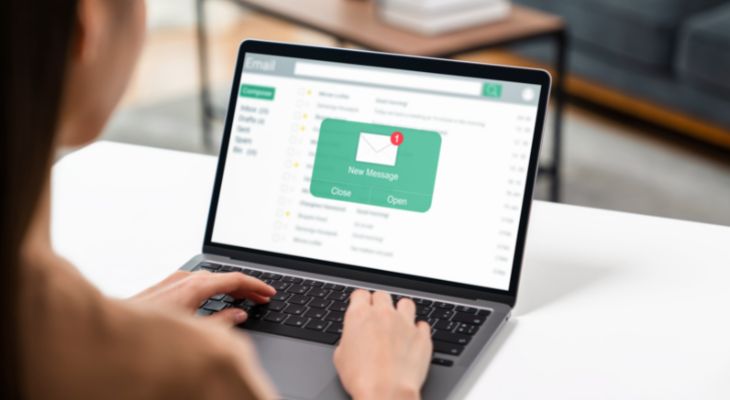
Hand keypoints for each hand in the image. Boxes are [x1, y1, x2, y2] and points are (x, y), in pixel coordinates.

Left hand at [130, 270, 275, 324]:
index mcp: (195, 286)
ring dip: (228, 288)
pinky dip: (212, 289)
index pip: (235, 279)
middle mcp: (184, 278)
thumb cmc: (148, 336)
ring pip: (209, 278)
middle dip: (245, 287)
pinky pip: (195, 282)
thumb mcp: (194, 332)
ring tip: (243, 299)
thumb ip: (222, 321)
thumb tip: (239, 314)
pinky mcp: (163, 286)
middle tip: (262, 298)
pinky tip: (213, 299)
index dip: (256, 286)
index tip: (269, 293)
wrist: (111, 335)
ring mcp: (172, 280)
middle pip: (224, 277)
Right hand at [334, 290, 432, 399]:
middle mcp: (383, 314)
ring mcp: (405, 323)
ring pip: (405, 303)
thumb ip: (348, 339)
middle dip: (379, 304)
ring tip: (398, 324)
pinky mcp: (422, 336)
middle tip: (377, 319)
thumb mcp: (340, 357)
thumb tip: (352, 339)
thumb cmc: (361, 378)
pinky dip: (417, 330)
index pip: (360, 294)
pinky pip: (422, 325)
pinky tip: (412, 340)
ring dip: (401, 311)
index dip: (360, 302)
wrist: (386, 392)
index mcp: (360, 315)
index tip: (361, 308)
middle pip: (382, 295)